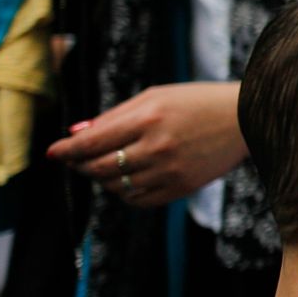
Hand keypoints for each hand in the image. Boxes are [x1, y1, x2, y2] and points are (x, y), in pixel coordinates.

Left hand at [45, 81, 245, 207]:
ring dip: (102, 178)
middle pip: (99, 168)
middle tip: (76, 159)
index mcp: (148, 119)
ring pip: (116, 187)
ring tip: (103, 166)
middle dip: (80, 165)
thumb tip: (75, 133)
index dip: (66, 150)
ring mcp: (170, 171)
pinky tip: (126, 179)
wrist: (245, 119)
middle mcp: (157, 147)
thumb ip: (114, 115)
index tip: (52, 152)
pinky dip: (124, 193)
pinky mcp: (182, 187)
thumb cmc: (196, 101)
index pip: (92, 142)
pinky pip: (139, 200)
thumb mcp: (154, 97)